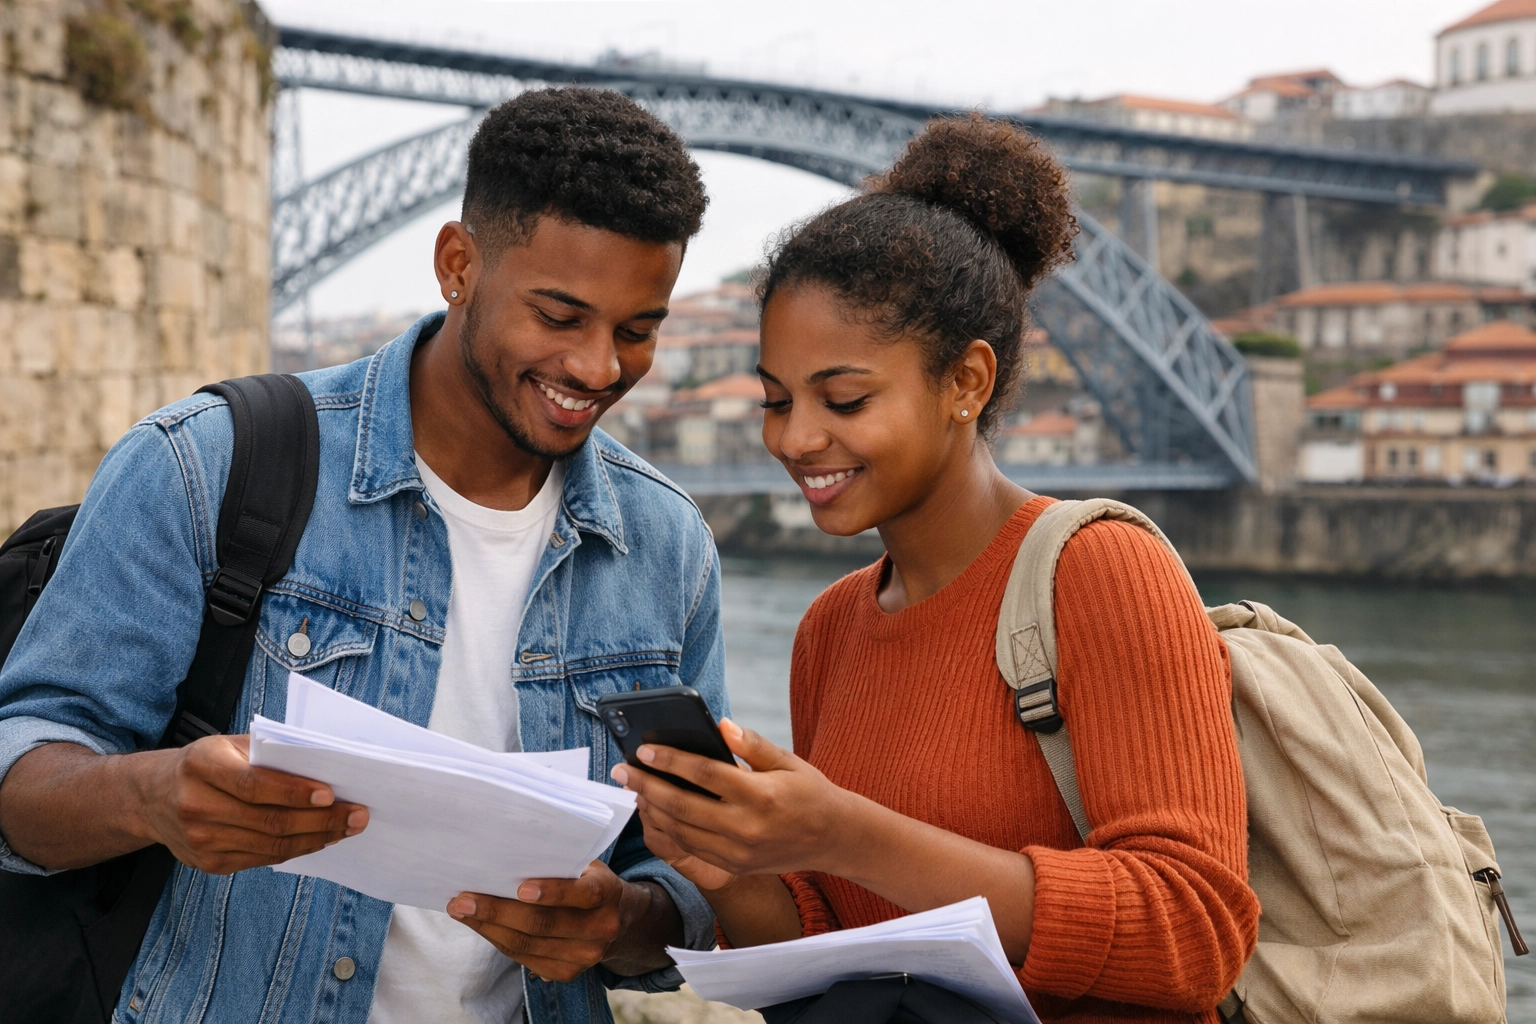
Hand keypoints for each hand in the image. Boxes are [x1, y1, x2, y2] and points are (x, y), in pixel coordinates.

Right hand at [137, 734, 367, 874]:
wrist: (151, 797)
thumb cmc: (205, 763)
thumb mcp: (229, 745)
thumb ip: (268, 753)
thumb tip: (324, 764)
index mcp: (202, 765)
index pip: (255, 784)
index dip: (295, 792)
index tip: (331, 794)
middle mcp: (196, 805)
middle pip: (269, 820)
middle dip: (321, 820)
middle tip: (358, 815)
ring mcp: (200, 839)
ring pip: (270, 845)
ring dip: (316, 838)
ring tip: (347, 828)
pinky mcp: (208, 863)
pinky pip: (262, 859)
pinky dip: (296, 850)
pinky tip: (319, 839)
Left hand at [448, 860, 654, 982]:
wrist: (618, 917)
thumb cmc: (588, 880)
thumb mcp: (585, 864)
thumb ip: (558, 862)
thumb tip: (507, 858)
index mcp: (608, 893)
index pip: (582, 893)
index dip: (552, 891)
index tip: (520, 887)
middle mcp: (601, 928)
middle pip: (543, 924)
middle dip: (497, 911)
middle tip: (463, 900)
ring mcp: (585, 956)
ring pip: (527, 944)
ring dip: (488, 928)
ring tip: (461, 911)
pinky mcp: (567, 972)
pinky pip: (524, 958)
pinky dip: (497, 940)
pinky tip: (480, 926)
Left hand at [611, 718, 856, 878]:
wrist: (833, 838)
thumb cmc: (809, 791)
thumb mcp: (787, 760)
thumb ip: (751, 743)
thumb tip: (719, 724)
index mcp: (761, 795)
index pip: (704, 774)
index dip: (670, 760)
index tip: (643, 749)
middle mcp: (746, 827)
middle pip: (682, 805)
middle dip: (646, 785)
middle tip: (621, 769)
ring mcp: (737, 852)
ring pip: (680, 831)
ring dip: (651, 809)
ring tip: (633, 788)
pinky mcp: (733, 867)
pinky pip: (690, 849)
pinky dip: (667, 830)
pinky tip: (654, 812)